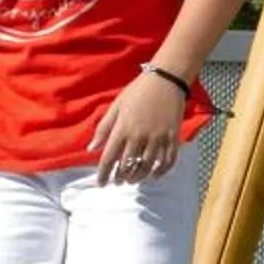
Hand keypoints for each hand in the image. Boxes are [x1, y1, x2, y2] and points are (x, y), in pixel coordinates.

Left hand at [88, 67, 186, 185]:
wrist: (166, 80)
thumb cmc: (138, 91)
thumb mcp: (116, 107)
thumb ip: (103, 128)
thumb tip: (91, 149)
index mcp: (123, 128)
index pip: (109, 158)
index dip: (103, 174)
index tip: (101, 183)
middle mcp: (139, 136)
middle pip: (127, 165)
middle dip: (120, 177)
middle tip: (117, 182)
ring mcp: (157, 138)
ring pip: (147, 166)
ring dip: (138, 177)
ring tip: (132, 180)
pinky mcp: (172, 137)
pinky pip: (167, 161)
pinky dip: (160, 171)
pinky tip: (154, 175)